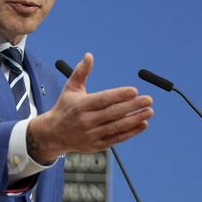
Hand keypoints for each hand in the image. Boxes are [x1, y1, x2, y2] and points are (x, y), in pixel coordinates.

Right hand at [26, 53, 153, 163]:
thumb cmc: (65, 107)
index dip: (119, 95)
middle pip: (113, 113)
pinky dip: (131, 132)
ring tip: (149, 111)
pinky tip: (142, 124)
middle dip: (133, 106)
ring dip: (135, 119)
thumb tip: (89, 55)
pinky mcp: (96, 145)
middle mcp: (86, 121)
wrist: (53, 134)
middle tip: (148, 100)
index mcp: (81, 105)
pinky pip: (117, 138)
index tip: (134, 91)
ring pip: (117, 126)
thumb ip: (81, 72)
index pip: (104, 99)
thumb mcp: (70, 88)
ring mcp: (92, 134)